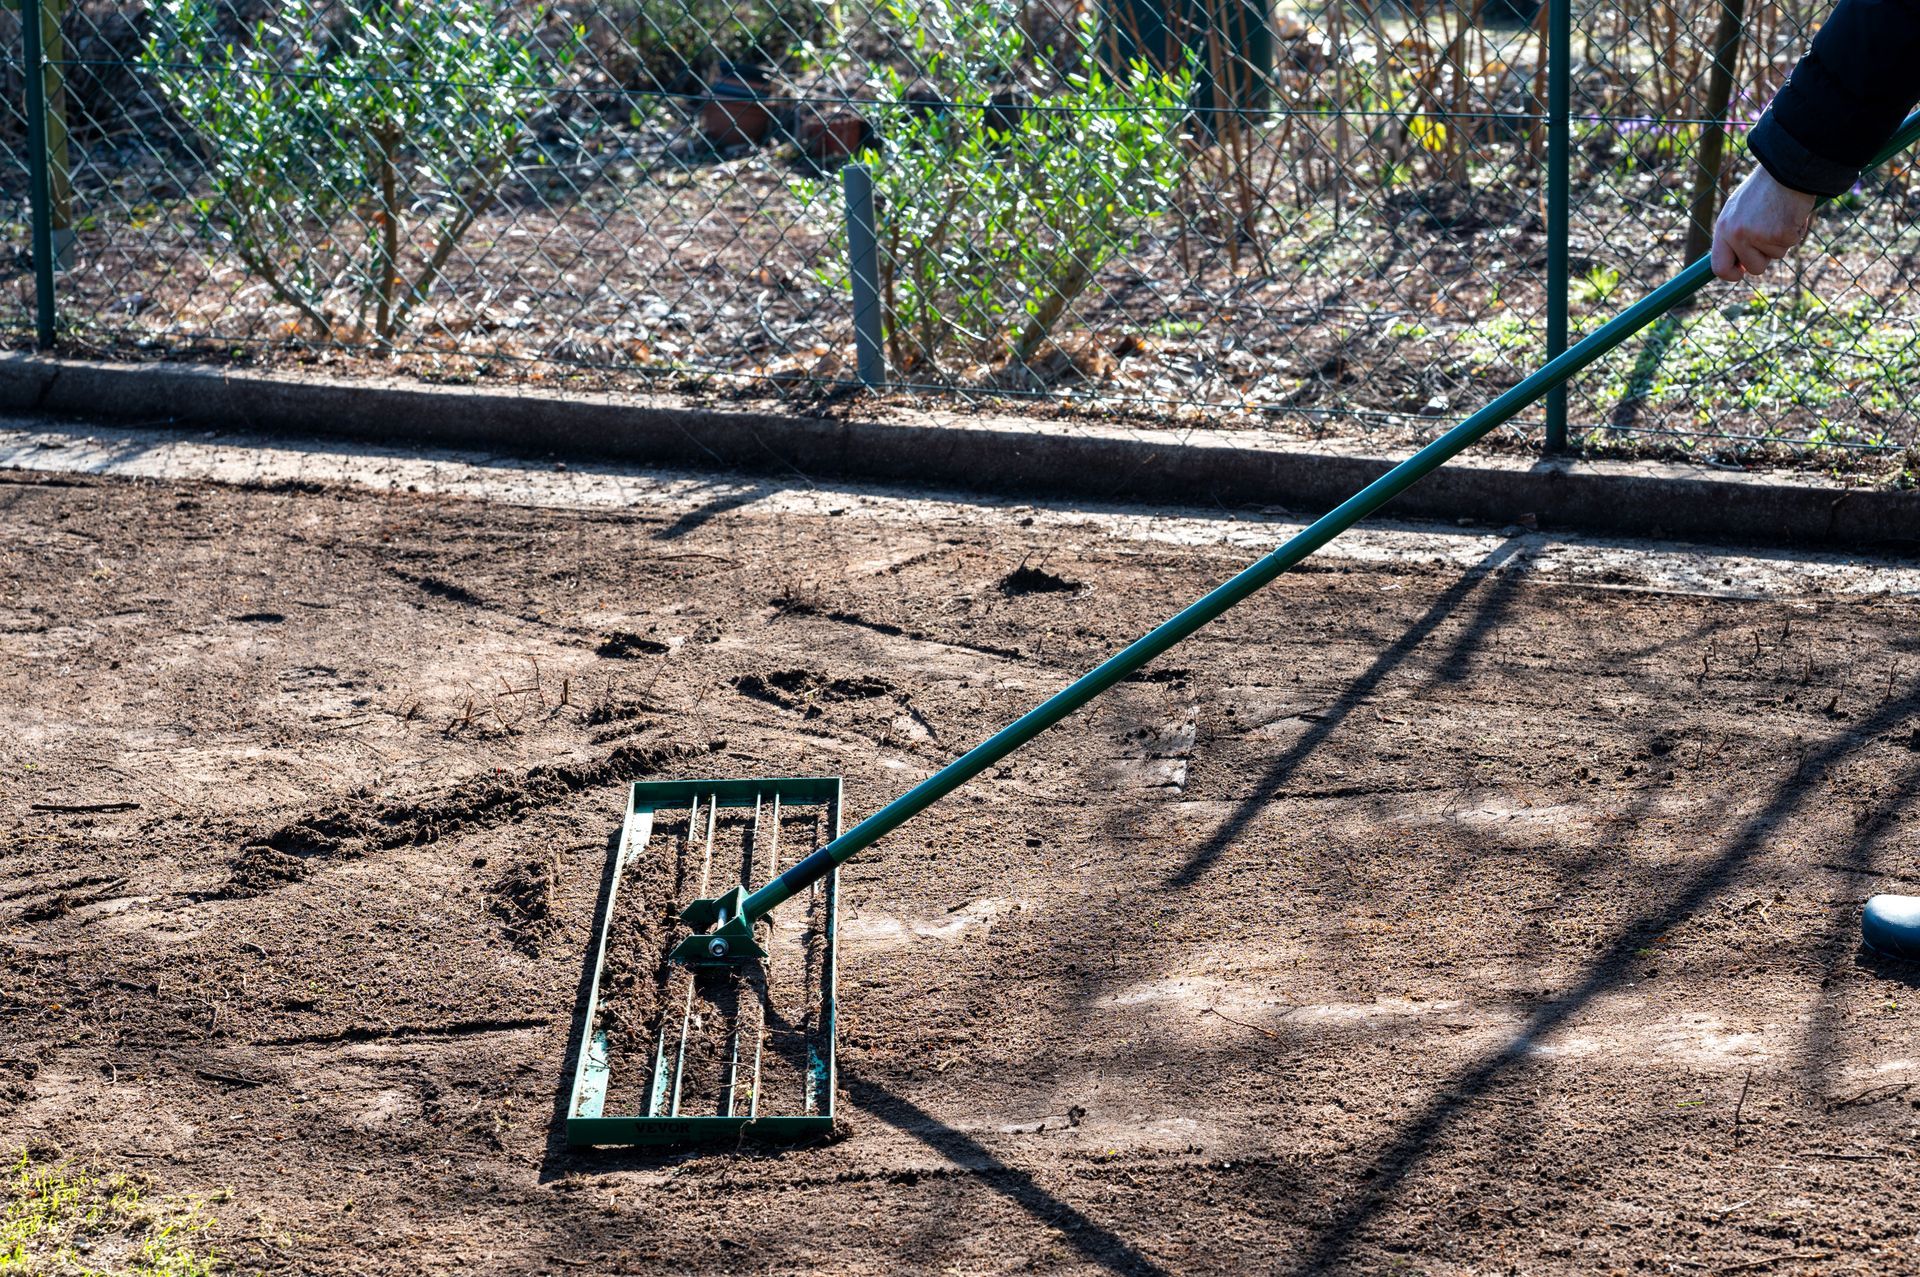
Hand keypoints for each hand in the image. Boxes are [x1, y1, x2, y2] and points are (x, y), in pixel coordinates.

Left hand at [1711, 166, 1817, 280]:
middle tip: (1772, 233)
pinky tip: (1792, 212)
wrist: (1786, 167)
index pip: (1719, 267)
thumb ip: (1735, 236)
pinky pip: (1793, 242)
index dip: (1732, 274)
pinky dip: (1797, 229)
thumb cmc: (1764, 188)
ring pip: (1777, 255)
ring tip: (1780, 214)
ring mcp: (1759, 236)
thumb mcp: (1739, 211)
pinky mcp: (1781, 233)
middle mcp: (1737, 235)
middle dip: (1766, 256)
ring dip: (1783, 239)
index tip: (1742, 272)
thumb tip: (1738, 264)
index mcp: (1723, 229)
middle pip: (1755, 267)